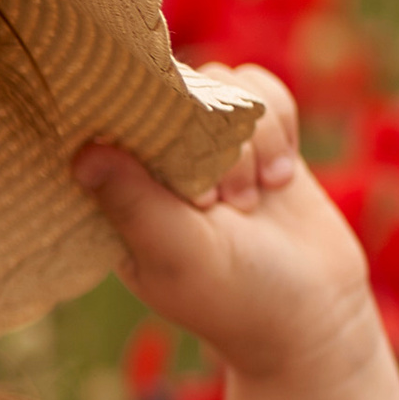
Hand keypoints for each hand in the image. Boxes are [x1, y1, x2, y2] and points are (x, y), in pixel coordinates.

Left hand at [72, 65, 375, 384]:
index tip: (179, 168)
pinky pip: (261, 89)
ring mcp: (211, 145)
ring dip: (249, 136)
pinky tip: (281, 176)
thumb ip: (134, 202)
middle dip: (209, 140)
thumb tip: (84, 153)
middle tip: (220, 204)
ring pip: (223, 82)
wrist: (315, 317)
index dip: (143, 123)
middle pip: (173, 90)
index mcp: (121, 194)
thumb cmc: (237, 299)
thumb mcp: (178, 255)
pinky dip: (279, 124)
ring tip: (253, 199)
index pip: (111, 120)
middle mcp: (160, 163)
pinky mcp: (257, 138)